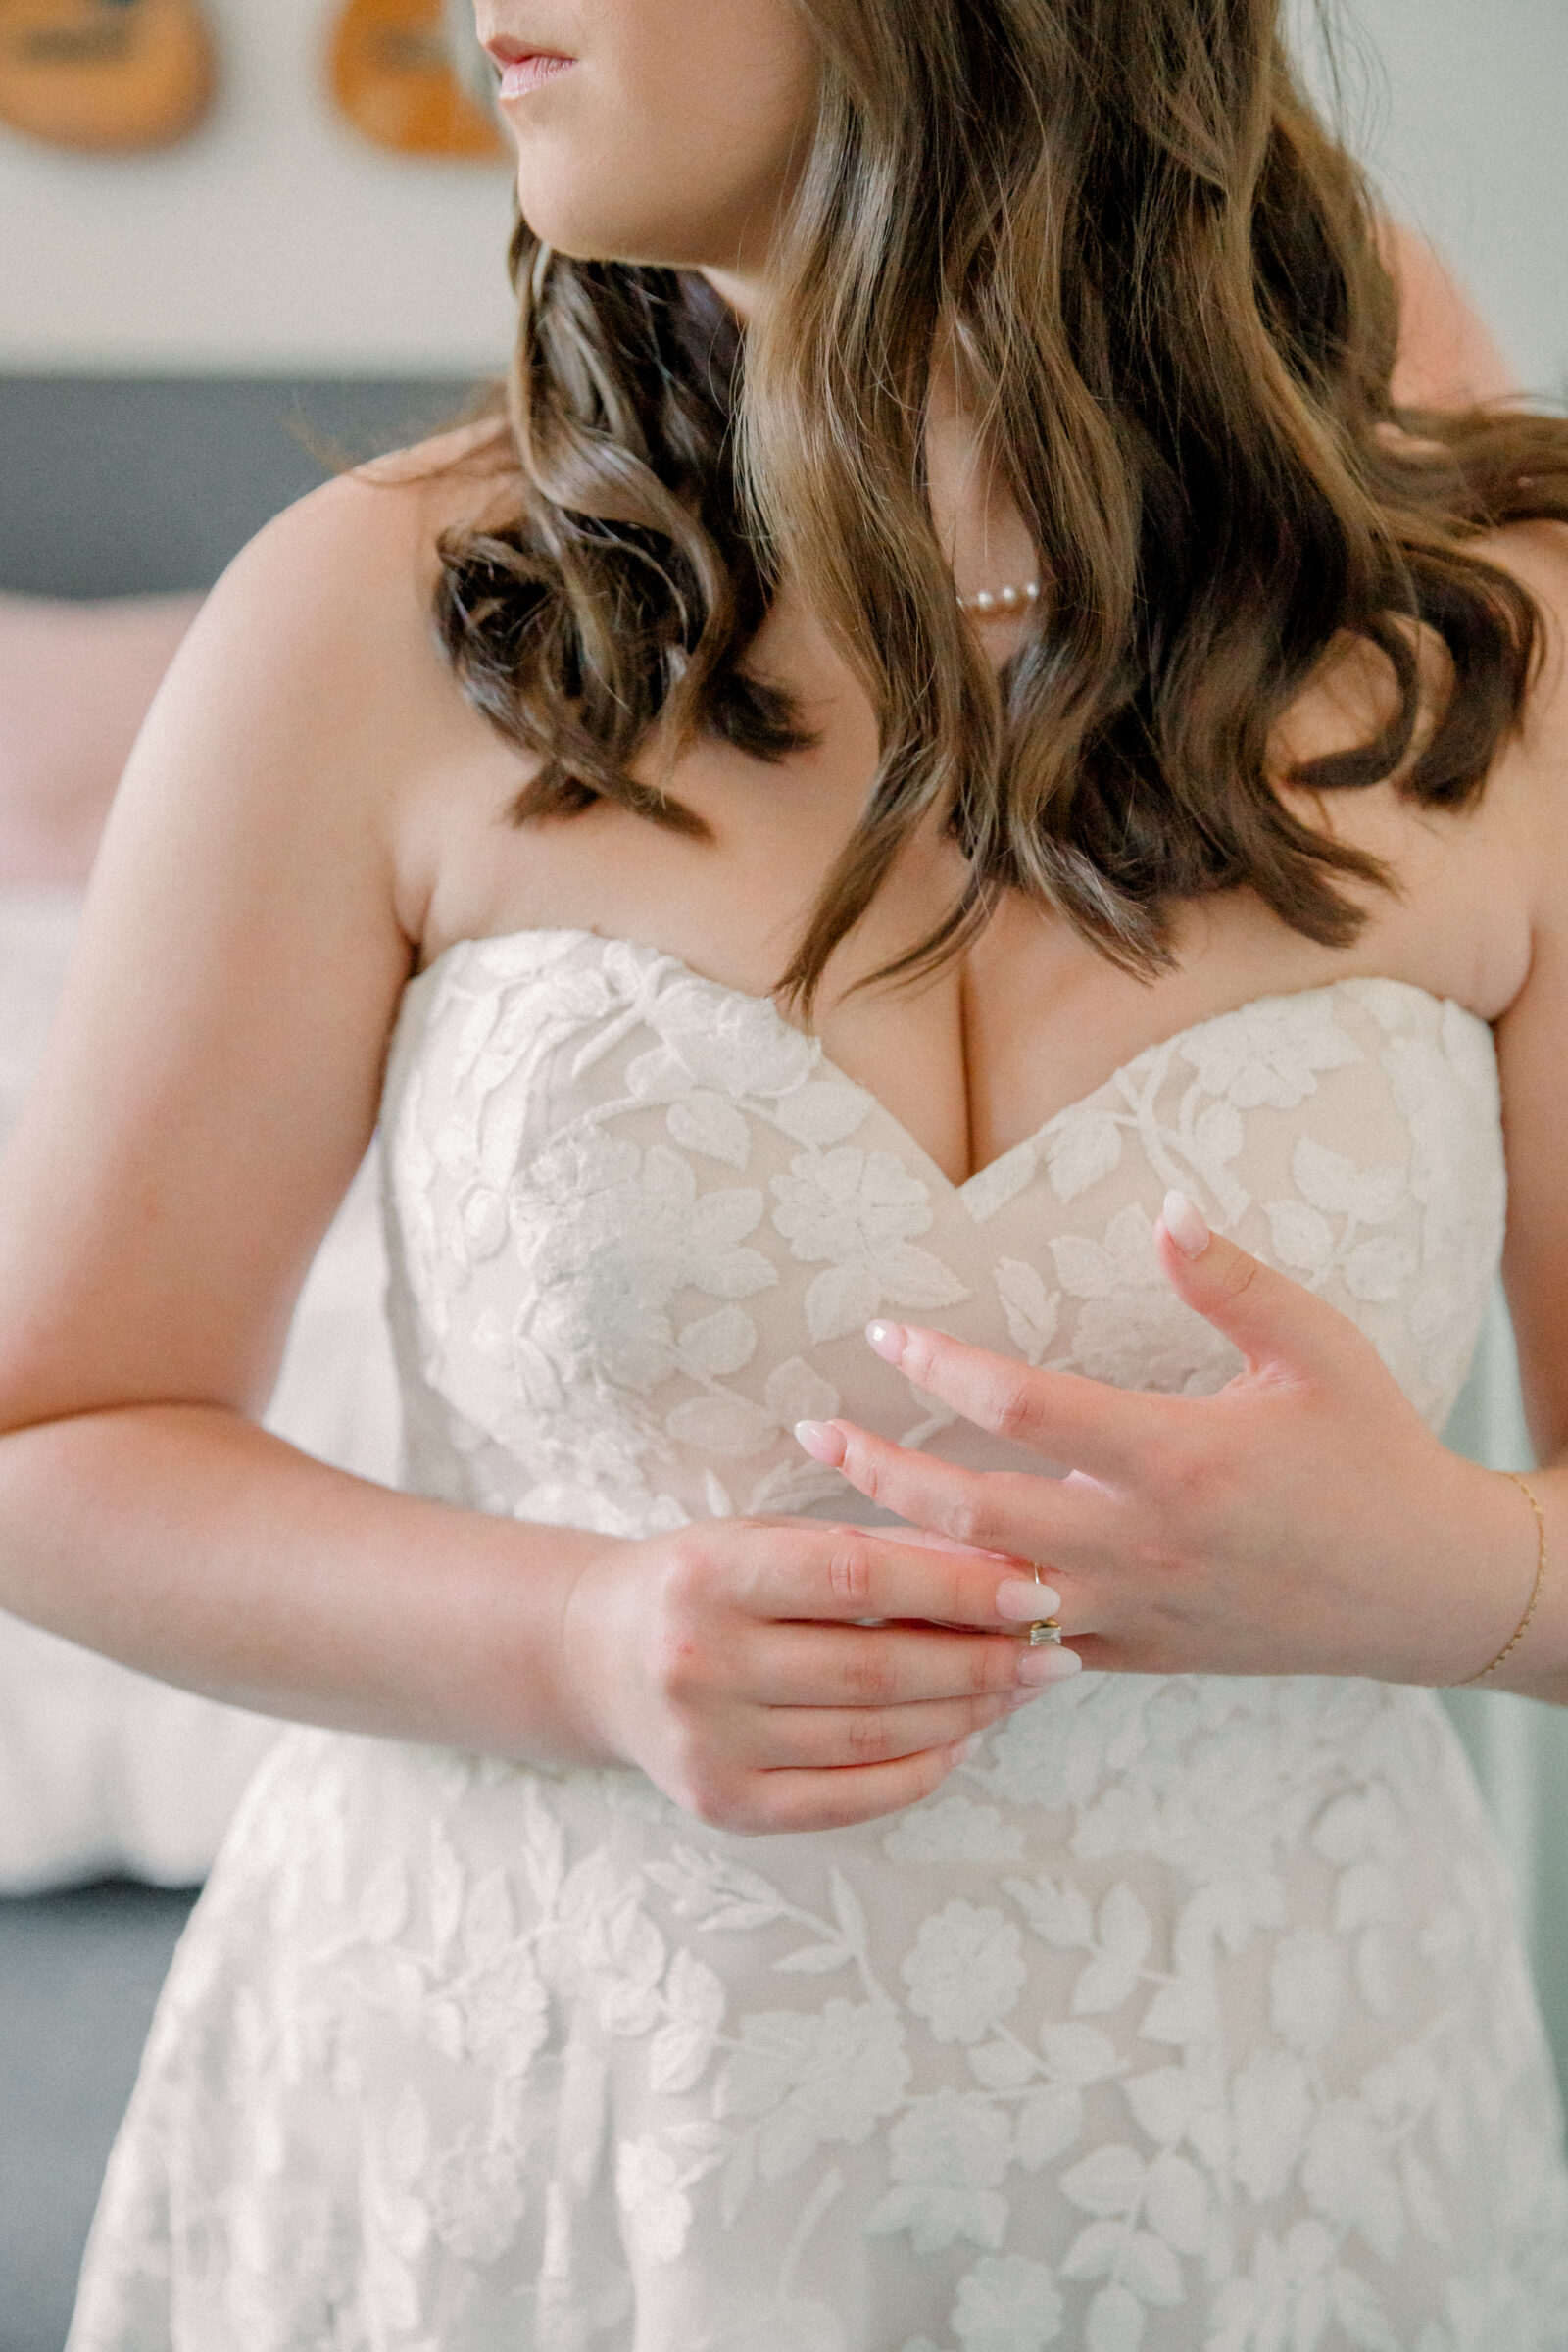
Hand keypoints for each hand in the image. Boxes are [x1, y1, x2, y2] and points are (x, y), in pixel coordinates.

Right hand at [558, 1514, 1079, 1834]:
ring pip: (871, 1738)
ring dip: (966, 1715)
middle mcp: (699, 1663)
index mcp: (711, 1573)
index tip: (1037, 1591)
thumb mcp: (770, 1539)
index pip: (858, 1580)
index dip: (957, 1588)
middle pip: (875, 1670)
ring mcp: (708, 1745)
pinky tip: (966, 1738)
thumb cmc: (708, 1581)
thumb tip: (1001, 1566)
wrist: (599, 1655)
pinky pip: (848, 1798)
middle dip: (983, 1661)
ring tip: (1024, 1690)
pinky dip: (920, 1771)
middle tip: (1057, 1650)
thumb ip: (873, 1549)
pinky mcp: (723, 1807)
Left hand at [794, 1192, 1536, 1688]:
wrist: (1426, 1591)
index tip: (884, 1330)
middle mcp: (1140, 1544)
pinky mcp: (1135, 1655)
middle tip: (810, 1432)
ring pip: (981, 1600)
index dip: (940, 1364)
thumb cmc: (1373, 1452)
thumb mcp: (1317, 1348)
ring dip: (895, 1563)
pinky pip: (1021, 1654)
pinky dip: (953, 1633)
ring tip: (822, 1526)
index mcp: (1176, 1457)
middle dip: (876, 1470)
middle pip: (969, 1513)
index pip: (1022, 1407)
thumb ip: (1231, 1279)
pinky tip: (896, 1610)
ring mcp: (1132, 1612)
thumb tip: (1164, 1205)